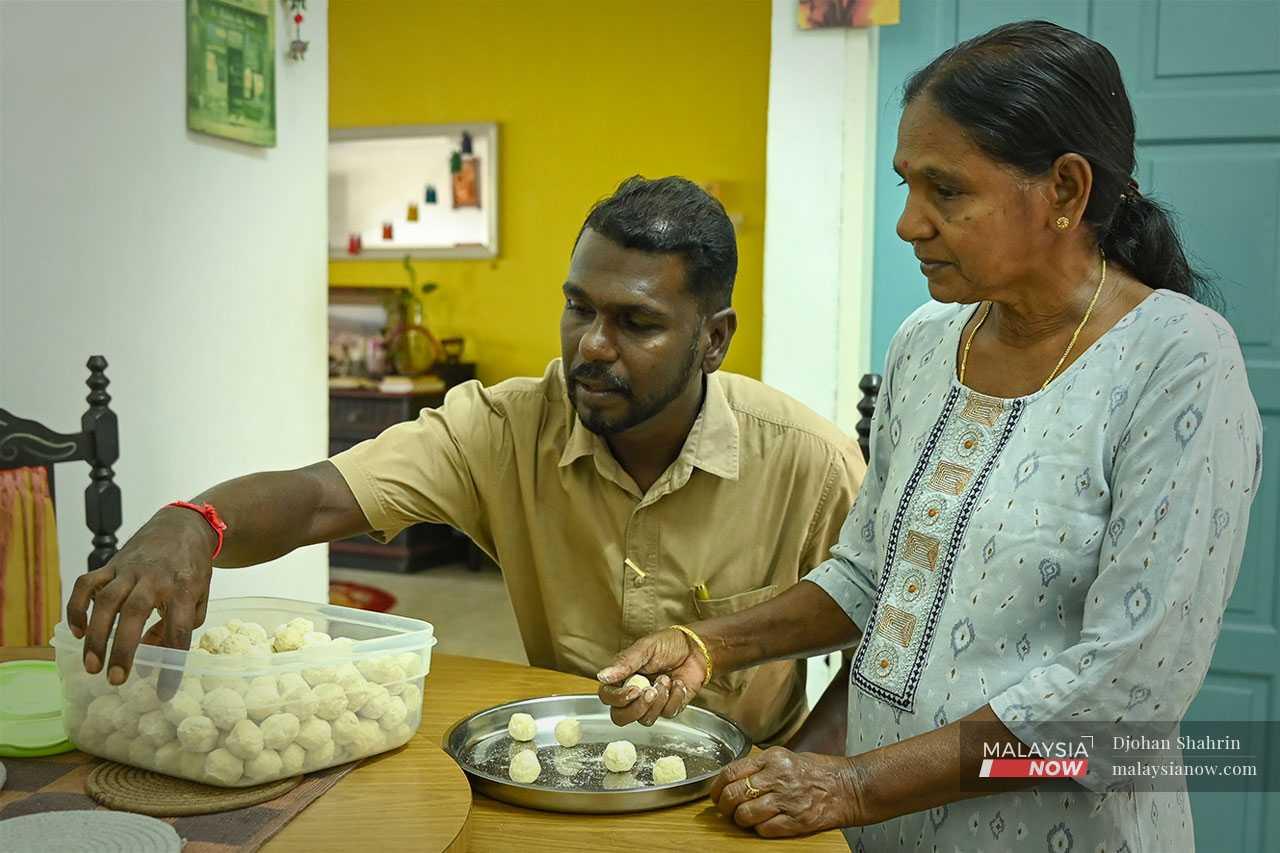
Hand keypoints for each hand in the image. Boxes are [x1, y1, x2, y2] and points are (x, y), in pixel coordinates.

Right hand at [66, 507, 215, 695]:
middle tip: (116, 679)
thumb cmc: (192, 569)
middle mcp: (155, 578)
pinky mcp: (110, 564)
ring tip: (91, 666)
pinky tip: (77, 632)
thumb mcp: (199, 598)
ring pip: (106, 600)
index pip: (179, 630)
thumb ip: (181, 625)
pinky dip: (77, 607)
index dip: (172, 662)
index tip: (164, 691)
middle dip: (124, 649)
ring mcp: (129, 569)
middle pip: (135, 613)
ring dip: (97, 635)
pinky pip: (86, 584)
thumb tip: (152, 652)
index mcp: (183, 588)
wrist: (182, 526)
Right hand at [596, 628, 706, 725]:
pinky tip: (678, 683)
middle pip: (621, 717)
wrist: (696, 648)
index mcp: (622, 678)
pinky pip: (666, 714)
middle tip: (651, 691)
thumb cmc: (668, 644)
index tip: (634, 690)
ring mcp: (650, 703)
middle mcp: (633, 694)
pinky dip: (674, 698)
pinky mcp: (668, 708)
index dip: (618, 699)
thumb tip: (602, 676)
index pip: (607, 697)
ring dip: (659, 701)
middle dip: (637, 708)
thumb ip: (624, 663)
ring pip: (645, 719)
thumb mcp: (645, 648)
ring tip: (667, 679)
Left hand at [709, 746, 865, 836]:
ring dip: (739, 820)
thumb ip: (762, 766)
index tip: (715, 794)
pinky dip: (758, 830)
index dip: (717, 786)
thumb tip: (735, 778)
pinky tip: (762, 825)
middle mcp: (777, 777)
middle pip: (734, 794)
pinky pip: (764, 829)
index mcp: (773, 758)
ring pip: (745, 814)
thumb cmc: (820, 772)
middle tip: (725, 809)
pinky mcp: (796, 821)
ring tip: (744, 818)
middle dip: (724, 806)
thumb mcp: (788, 757)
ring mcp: (786, 800)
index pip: (732, 771)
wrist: (850, 787)